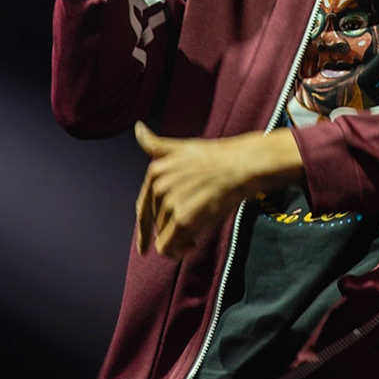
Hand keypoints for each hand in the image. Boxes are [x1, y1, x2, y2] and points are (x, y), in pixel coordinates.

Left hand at [133, 121, 303, 258]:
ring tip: (198, 232)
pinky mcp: (183, 219)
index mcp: (155, 171)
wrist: (241, 165)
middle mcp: (157, 187)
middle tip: (192, 229)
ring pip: (163, 236)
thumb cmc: (217, 157)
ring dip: (179, 240)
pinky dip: (178, 252)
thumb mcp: (182, 147)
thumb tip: (137, 127)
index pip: (143, 209)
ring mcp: (169, 203)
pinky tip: (192, 245)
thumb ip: (155, 145)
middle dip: (171, 230)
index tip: (143, 247)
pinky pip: (168, 248)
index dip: (143, 229)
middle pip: (156, 224)